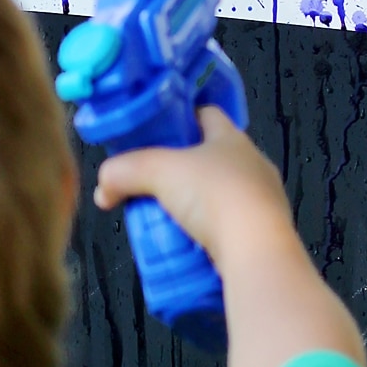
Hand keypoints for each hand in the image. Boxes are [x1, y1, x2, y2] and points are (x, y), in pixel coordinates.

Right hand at [96, 110, 366, 366]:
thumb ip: (124, 171)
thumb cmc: (214, 196)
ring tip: (162, 219)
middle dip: (178, 171)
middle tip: (149, 184)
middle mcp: (252, 164)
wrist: (256, 252)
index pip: (205, 114)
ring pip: (218, 195)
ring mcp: (262, 201)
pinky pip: (227, 227)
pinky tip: (185, 244)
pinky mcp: (262, 235)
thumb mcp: (158, 172)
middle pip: (208, 158)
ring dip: (191, 205)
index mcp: (232, 138)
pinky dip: (205, 233)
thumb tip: (103, 185)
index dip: (177, 120)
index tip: (152, 136)